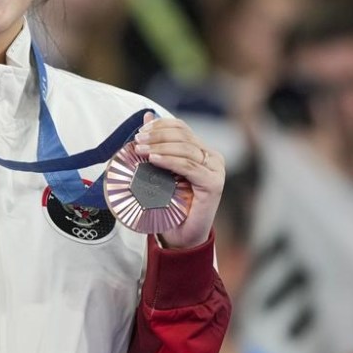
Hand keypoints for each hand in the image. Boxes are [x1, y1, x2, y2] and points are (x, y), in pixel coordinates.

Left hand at [133, 113, 224, 248]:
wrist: (180, 236)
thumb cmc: (170, 205)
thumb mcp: (159, 171)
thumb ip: (156, 145)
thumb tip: (147, 116)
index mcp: (201, 151)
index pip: (181, 128)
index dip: (160, 126)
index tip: (140, 131)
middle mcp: (212, 157)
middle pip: (182, 136)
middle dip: (157, 136)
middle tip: (137, 141)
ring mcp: (216, 170)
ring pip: (185, 149)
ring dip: (160, 147)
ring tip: (140, 150)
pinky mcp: (214, 184)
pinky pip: (189, 167)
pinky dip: (170, 161)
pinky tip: (154, 160)